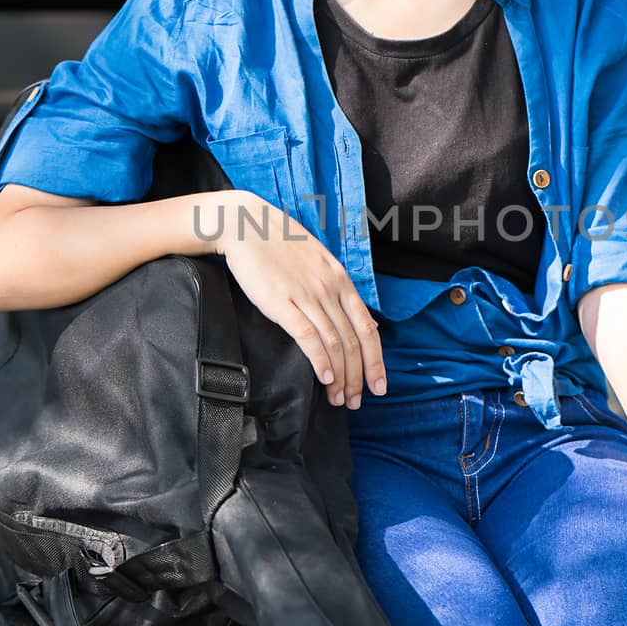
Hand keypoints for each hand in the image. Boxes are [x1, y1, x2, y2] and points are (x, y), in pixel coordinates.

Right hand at [205, 191, 387, 409]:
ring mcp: (307, 295)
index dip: (376, 361)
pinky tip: (324, 377)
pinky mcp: (282, 302)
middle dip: (359, 377)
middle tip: (356, 401)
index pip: (367, 328)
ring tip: (340, 398)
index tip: (378, 385)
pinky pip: (307, 335)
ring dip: (340, 376)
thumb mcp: (318, 261)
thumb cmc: (279, 244)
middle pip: (353, 341)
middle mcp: (329, 290)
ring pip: (334, 343)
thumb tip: (346, 318)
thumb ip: (333, 288)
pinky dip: (319, 359)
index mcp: (341, 281)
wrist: (247, 224)